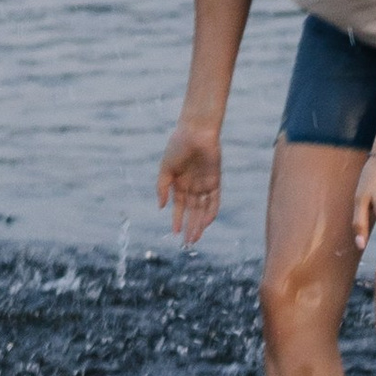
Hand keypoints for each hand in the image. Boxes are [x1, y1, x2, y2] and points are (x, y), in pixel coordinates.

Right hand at [157, 120, 222, 245]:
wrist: (195, 132)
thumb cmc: (177, 146)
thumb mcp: (165, 168)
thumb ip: (162, 187)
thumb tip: (161, 207)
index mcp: (179, 183)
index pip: (179, 206)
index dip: (177, 219)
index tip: (174, 233)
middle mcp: (192, 186)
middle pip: (192, 211)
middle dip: (190, 227)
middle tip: (188, 243)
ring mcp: (204, 184)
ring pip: (202, 209)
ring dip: (199, 224)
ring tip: (196, 238)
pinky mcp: (215, 181)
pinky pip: (214, 201)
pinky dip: (210, 212)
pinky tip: (206, 223)